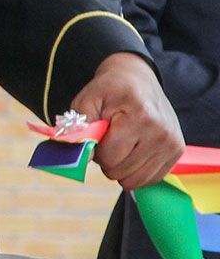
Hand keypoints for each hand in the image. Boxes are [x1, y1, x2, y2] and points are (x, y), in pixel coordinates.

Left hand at [72, 52, 184, 188]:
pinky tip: (131, 153)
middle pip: (122, 170)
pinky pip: (151, 178)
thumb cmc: (109, 90)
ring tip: (119, 144)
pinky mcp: (177, 151)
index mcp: (140, 116)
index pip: (110, 156)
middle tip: (108, 138)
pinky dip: (135, 172)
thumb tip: (81, 160)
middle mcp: (161, 132)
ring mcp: (172, 143)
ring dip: (121, 167)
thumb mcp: (87, 101)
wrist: (136, 79)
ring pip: (136, 179)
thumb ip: (80, 130)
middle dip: (107, 159)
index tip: (97, 133)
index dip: (95, 149)